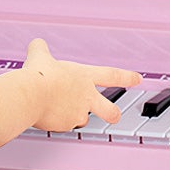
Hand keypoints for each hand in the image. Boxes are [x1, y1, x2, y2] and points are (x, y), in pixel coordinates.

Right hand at [20, 38, 140, 133]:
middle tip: (115, 115)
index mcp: (85, 76)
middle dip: (114, 114)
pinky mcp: (66, 125)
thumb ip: (40, 49)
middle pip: (110, 110)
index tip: (138, 79)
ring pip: (82, 119)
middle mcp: (86, 97)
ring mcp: (78, 113)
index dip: (127, 76)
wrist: (31, 94)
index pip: (112, 75)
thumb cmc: (38, 75)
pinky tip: (46, 114)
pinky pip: (63, 126)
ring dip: (74, 116)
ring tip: (57, 108)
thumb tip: (36, 44)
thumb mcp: (40, 55)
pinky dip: (56, 122)